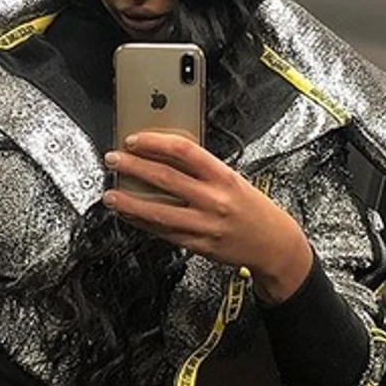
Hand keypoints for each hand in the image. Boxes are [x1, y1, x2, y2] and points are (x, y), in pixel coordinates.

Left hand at [103, 131, 312, 302]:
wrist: (274, 244)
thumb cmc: (253, 208)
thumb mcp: (233, 179)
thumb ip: (202, 169)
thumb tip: (165, 155)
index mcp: (223, 177)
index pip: (184, 152)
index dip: (155, 143)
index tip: (135, 139)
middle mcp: (214, 200)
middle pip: (165, 178)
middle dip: (133, 167)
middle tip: (114, 159)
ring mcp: (204, 225)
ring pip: (158, 211)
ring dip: (129, 201)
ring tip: (111, 194)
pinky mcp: (197, 245)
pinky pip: (163, 232)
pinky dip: (142, 222)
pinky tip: (129, 215)